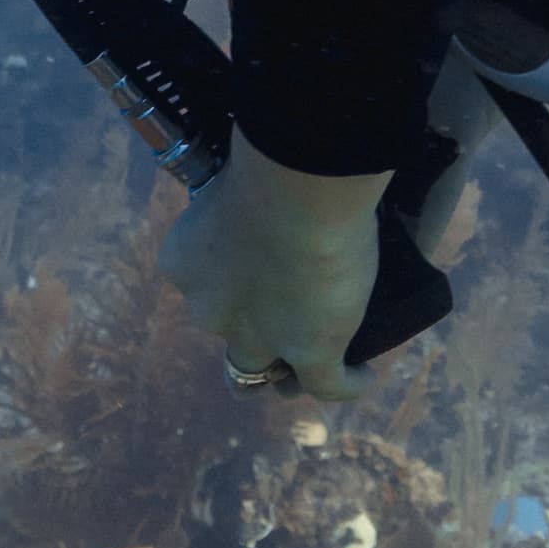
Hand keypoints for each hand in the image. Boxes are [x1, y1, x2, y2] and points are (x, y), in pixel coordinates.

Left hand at [162, 140, 390, 400]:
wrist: (297, 185)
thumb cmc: (268, 162)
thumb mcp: (240, 177)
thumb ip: (248, 195)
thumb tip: (274, 183)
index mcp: (185, 262)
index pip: (202, 284)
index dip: (229, 282)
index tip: (257, 266)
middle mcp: (210, 308)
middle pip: (227, 332)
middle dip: (250, 332)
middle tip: (284, 316)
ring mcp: (258, 337)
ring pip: (258, 375)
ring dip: (282, 376)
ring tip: (306, 371)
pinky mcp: (309, 351)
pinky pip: (327, 384)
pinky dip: (346, 382)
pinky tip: (362, 374)